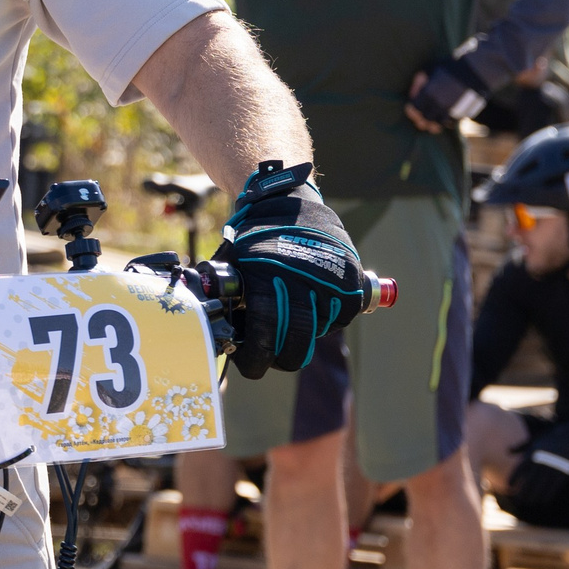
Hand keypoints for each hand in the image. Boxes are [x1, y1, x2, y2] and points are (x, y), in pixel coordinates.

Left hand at [218, 161, 368, 378]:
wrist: (289, 204)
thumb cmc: (255, 237)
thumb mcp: (232, 263)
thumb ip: (227, 298)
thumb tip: (215, 334)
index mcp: (268, 279)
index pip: (265, 336)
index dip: (256, 358)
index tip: (250, 364)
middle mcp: (303, 284)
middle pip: (296, 347)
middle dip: (279, 358)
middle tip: (269, 357)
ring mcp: (332, 285)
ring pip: (318, 333)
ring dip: (303, 336)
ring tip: (288, 324)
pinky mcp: (353, 284)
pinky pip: (340, 318)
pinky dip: (326, 320)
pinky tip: (311, 308)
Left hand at [406, 56, 490, 133]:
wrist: (477, 71)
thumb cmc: (451, 67)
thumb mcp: (430, 69)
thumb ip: (419, 82)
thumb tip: (413, 94)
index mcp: (428, 93)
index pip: (413, 109)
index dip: (412, 109)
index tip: (412, 108)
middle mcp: (438, 104)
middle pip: (424, 118)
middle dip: (421, 118)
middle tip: (422, 117)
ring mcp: (450, 111)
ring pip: (437, 124)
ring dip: (433, 123)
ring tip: (432, 120)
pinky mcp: (462, 114)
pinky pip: (450, 124)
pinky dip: (446, 122)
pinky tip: (444, 117)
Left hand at [503, 439, 568, 514]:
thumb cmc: (551, 438)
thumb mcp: (534, 440)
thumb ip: (520, 447)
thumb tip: (508, 451)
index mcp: (531, 454)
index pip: (519, 470)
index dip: (513, 480)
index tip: (509, 487)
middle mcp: (540, 463)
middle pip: (528, 482)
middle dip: (522, 493)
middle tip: (517, 501)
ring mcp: (551, 469)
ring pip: (540, 488)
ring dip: (534, 497)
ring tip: (529, 503)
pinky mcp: (562, 474)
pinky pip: (553, 488)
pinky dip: (547, 496)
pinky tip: (542, 501)